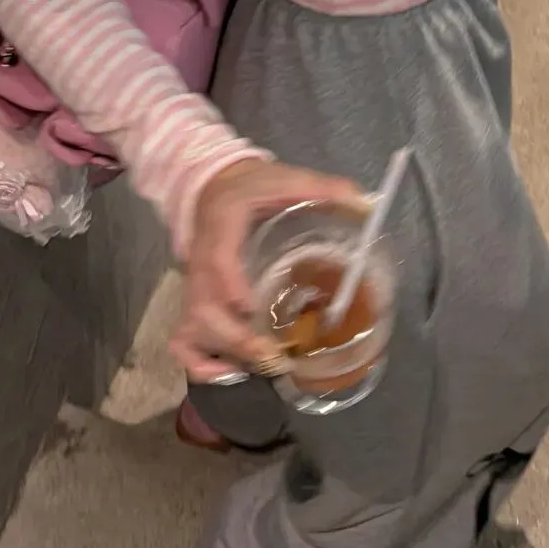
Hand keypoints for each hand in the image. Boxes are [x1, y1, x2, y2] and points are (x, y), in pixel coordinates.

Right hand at [170, 157, 367, 382]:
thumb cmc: (252, 184)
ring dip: (223, 352)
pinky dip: (201, 363)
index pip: (216, 260)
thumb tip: (365, 204)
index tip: (251, 307)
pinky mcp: (193, 302)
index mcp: (222, 224)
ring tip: (263, 363)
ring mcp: (193, 285)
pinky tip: (231, 370)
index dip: (230, 285)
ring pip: (191, 329)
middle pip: (202, 308)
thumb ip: (322, 188)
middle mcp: (200, 260)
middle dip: (236, 337)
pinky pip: (183, 341)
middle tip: (275, 354)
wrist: (213, 184)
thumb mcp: (285, 177)